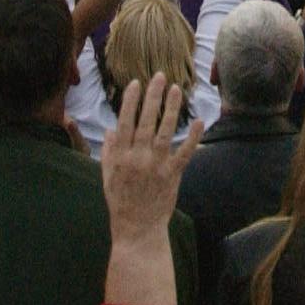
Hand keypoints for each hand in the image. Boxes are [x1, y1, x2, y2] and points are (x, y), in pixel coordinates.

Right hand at [102, 73, 202, 245]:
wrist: (136, 229)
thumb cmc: (120, 202)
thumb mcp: (106, 176)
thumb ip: (108, 152)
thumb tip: (111, 129)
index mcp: (120, 157)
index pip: (125, 122)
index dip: (131, 101)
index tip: (136, 83)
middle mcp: (137, 158)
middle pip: (146, 121)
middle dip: (153, 97)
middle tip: (160, 76)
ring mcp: (156, 166)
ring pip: (164, 131)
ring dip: (171, 109)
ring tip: (176, 89)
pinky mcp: (172, 175)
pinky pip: (184, 153)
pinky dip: (192, 138)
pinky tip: (199, 121)